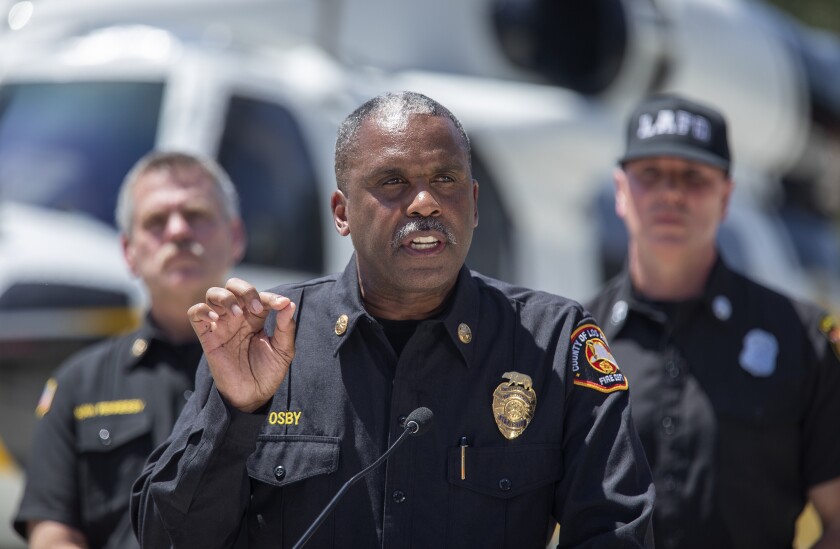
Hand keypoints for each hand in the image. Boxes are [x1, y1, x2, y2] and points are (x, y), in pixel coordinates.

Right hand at [188, 278, 295, 412]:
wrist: (253, 395)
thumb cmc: (268, 372)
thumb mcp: (283, 349)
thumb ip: (286, 326)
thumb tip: (289, 303)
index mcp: (256, 317)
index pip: (259, 296)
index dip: (270, 297)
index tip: (281, 305)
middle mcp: (237, 317)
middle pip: (233, 285)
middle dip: (245, 290)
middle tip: (256, 309)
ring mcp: (221, 325)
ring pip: (213, 294)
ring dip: (225, 297)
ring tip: (238, 315)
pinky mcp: (207, 337)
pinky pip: (195, 313)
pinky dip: (203, 309)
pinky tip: (217, 318)